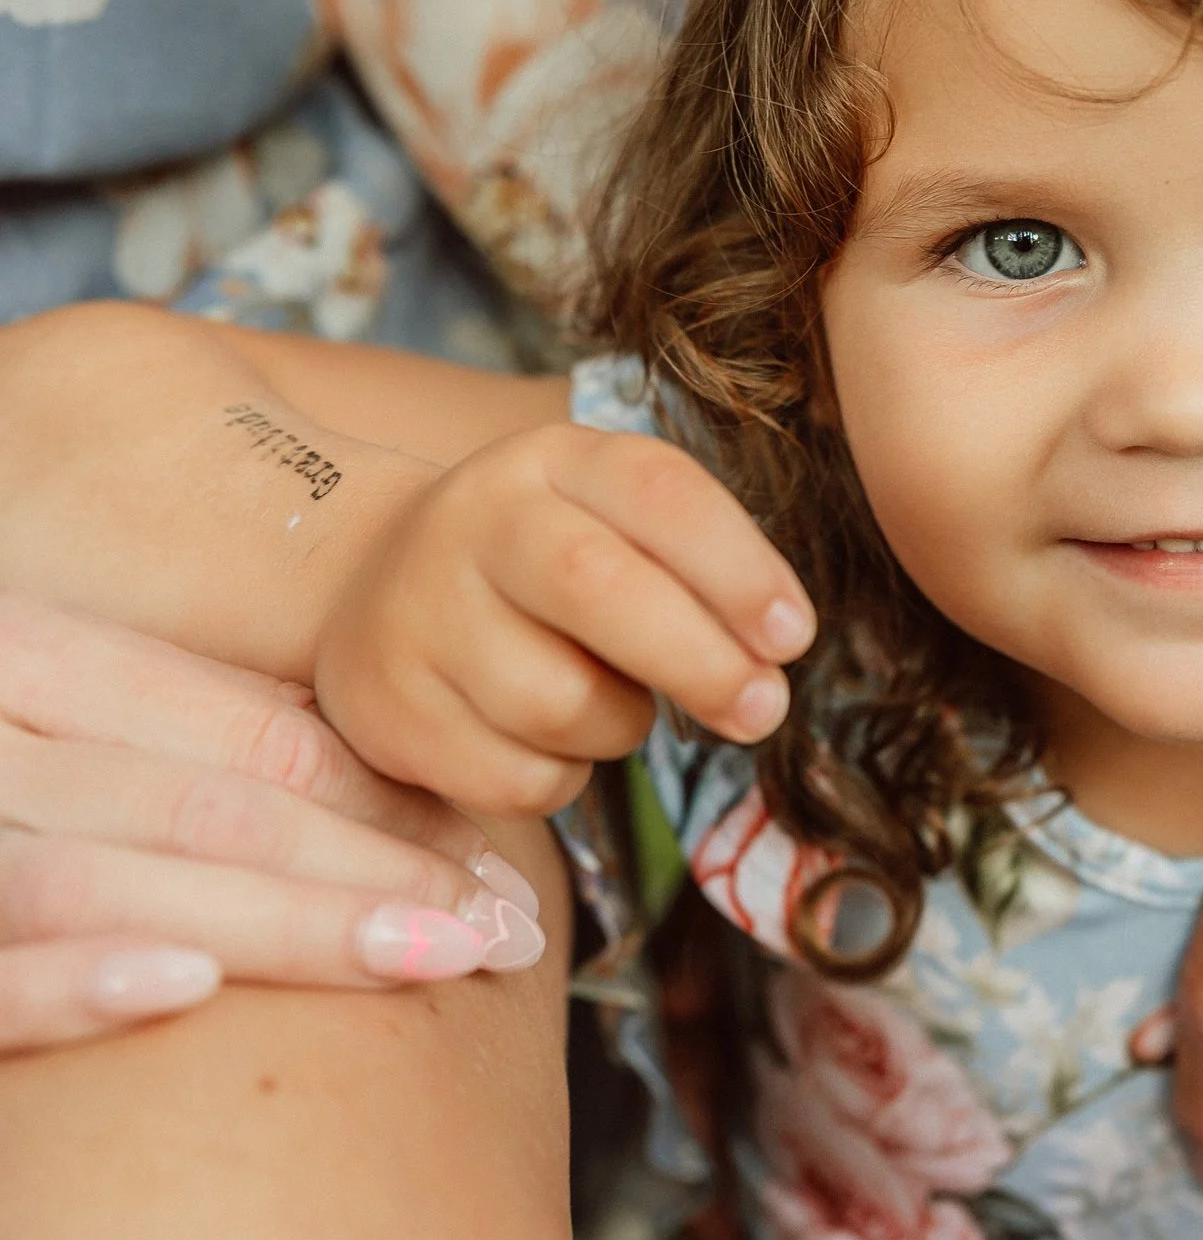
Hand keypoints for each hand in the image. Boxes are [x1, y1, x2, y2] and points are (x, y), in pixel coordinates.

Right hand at [0, 593, 548, 1052]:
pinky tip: (190, 989)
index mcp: (35, 660)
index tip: (501, 865)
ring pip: (115, 882)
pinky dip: (80, 980)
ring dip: (285, 924)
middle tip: (506, 928)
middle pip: (211, 808)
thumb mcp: (51, 703)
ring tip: (427, 956)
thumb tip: (358, 778)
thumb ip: (171, 731)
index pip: (250, 735)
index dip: (390, 801)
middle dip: (378, 870)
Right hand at [313, 423, 816, 818]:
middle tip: (765, 708)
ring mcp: (417, 614)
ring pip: (562, 703)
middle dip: (703, 661)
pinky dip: (560, 777)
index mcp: (552, 460)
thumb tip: (772, 656)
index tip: (794, 635)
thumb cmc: (546, 564)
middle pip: (600, 589)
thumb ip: (697, 569)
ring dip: (621, 725)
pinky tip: (545, 739)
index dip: (739, 568)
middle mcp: (474, 521)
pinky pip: (517, 778)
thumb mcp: (612, 523)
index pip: (657, 490)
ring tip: (610, 702)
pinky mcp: (387, 710)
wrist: (371, 583)